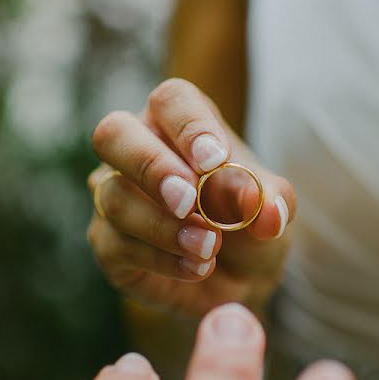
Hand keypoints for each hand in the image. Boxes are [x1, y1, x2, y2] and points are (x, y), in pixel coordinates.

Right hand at [87, 78, 295, 314]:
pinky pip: (116, 244)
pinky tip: (196, 268)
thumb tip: (267, 212)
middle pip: (113, 134)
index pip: (171, 101)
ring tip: (209, 248)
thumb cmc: (248, 223)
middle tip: (189, 201)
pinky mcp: (107, 242)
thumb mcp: (270, 208)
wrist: (238, 278)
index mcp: (177, 123)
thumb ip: (271, 201)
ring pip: (115, 198)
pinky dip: (163, 260)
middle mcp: (137, 149)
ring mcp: (114, 195)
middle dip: (151, 167)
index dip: (189, 127)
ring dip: (166, 228)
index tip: (215, 161)